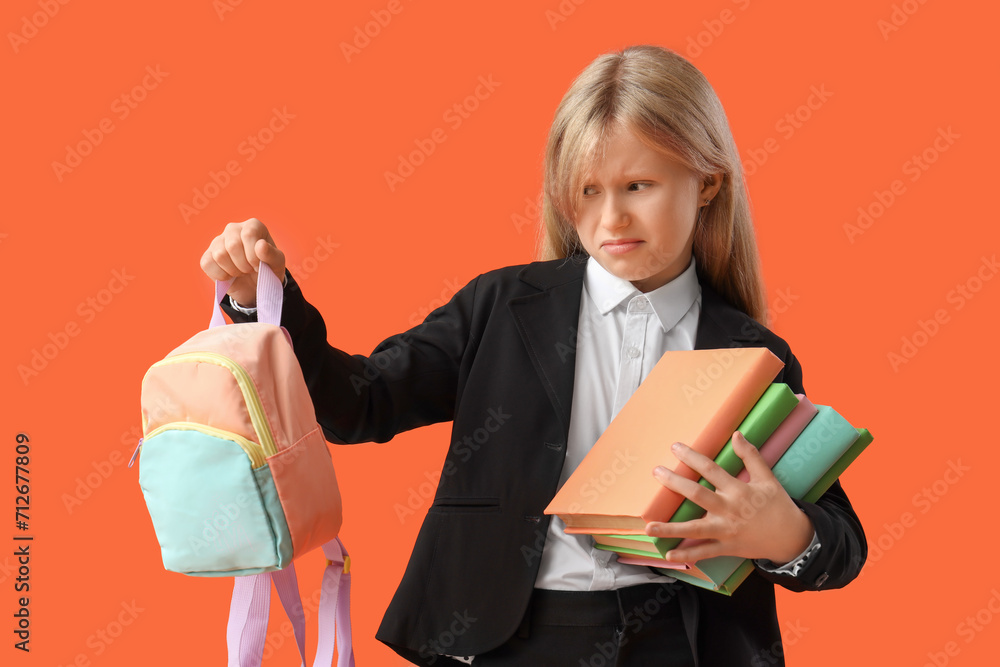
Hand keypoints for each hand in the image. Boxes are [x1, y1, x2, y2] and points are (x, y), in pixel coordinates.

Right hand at [200, 218, 285, 306]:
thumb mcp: (277, 264)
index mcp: (252, 226)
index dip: (254, 255)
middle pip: (233, 245)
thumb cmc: (268, 269)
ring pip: (220, 255)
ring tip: (241, 271)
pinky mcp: (207, 256)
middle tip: (250, 270)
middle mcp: (233, 229)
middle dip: (244, 264)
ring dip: (233, 270)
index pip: (248, 234)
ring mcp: (217, 241)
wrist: (256, 286)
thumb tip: (261, 245)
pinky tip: (230, 275)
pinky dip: (221, 276)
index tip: (259, 265)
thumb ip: (272, 254)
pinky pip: (208, 264)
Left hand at [645, 431, 813, 564]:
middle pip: (697, 495)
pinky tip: (668, 554)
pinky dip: (686, 554)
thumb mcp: (768, 479)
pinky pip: (704, 552)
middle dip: (675, 483)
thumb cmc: (778, 506)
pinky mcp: (727, 548)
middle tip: (657, 472)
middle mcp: (729, 510)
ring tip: (648, 527)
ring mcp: (726, 531)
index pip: (711, 470)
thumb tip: (736, 434)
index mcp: (739, 491)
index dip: (692, 457)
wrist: (792, 538)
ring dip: (670, 529)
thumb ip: (751, 457)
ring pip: (695, 530)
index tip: (675, 447)